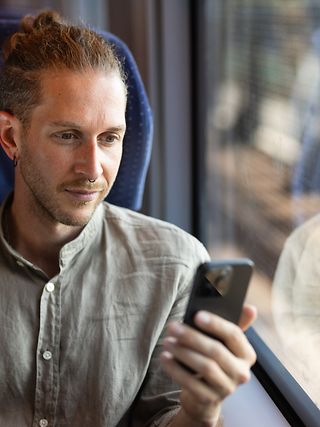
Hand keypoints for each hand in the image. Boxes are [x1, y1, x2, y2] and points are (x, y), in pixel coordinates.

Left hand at [160, 305, 256, 425]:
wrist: (205, 396)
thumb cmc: (214, 360)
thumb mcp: (224, 343)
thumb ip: (235, 324)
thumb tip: (249, 308)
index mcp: (247, 354)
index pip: (234, 335)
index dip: (215, 324)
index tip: (196, 315)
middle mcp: (241, 373)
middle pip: (216, 351)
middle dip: (192, 337)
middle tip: (173, 327)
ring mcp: (227, 388)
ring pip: (205, 367)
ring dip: (183, 352)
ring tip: (167, 342)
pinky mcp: (210, 400)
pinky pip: (191, 384)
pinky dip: (176, 369)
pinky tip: (165, 358)